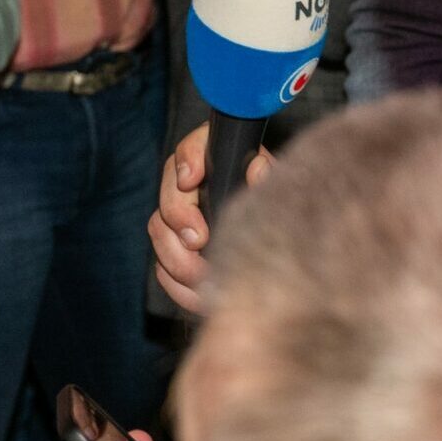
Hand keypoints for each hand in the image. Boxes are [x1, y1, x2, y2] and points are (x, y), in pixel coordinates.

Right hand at [149, 123, 272, 315]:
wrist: (282, 260)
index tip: (191, 179)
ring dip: (176, 256)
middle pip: (170, 193)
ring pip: (159, 230)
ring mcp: (181, 221)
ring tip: (203, 276)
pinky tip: (199, 292)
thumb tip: (257, 167)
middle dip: (178, 217)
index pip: (194, 148)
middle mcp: (193, 187)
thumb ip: (267, 177)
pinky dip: (176, 281)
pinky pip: (161, 264)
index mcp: (219, 161)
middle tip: (199, 240)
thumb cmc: (282, 215)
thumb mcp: (280, 192)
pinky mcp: (177, 252)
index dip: (187, 160)